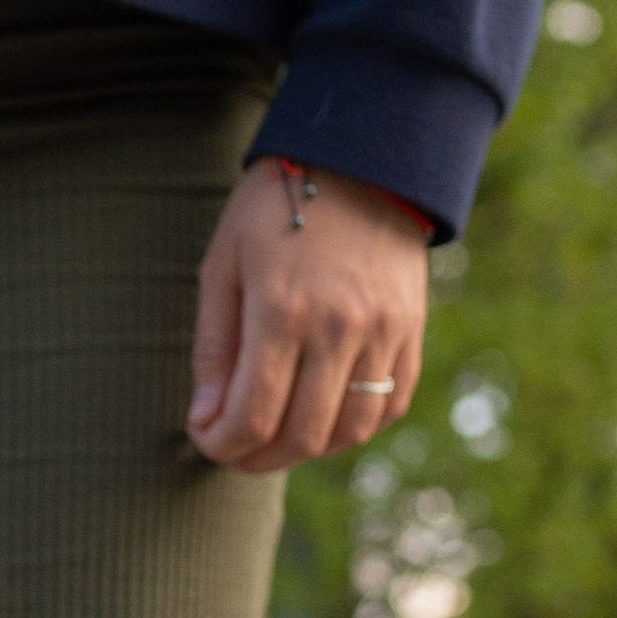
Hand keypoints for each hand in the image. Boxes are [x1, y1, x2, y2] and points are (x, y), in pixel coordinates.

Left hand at [188, 161, 428, 471]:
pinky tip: (323, 417)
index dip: (221, 445)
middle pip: (301, 436)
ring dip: (305, 449)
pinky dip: (354, 428)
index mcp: (282, 312)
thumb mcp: (223, 265)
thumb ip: (214, 347)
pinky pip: (389, 406)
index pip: (253, 418)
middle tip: (234, 447)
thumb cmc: (273, 209)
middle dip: (256, 457)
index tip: (204, 437)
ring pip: (348, 432)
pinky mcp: (411, 331)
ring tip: (276, 436)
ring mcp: (384, 333)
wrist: (359, 159)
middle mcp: (339, 329)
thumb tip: (206, 418)